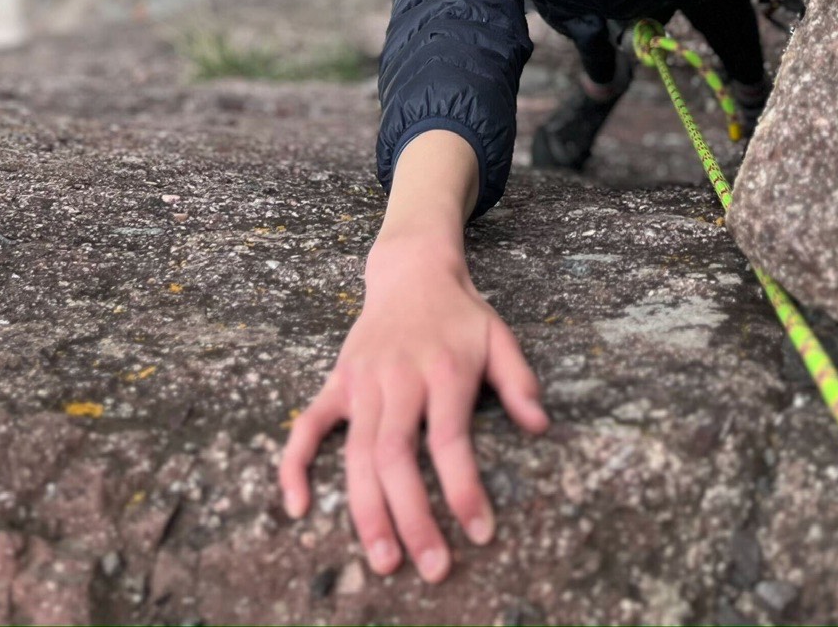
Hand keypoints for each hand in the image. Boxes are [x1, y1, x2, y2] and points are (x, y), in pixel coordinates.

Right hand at [279, 234, 547, 582]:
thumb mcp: (499, 335)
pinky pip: (307, 425)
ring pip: (356, 452)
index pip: (450, 438)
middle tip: (431, 569)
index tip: (480, 533)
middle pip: (396, 455)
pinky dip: (295, 465)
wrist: (411, 268)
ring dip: (366, 510)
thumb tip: (541, 426)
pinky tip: (298, 506)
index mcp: (443, 368)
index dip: (463, 488)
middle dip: (412, 517)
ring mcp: (362, 380)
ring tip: (384, 560)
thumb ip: (519, 381)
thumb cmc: (460, 313)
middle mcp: (399, 377)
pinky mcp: (337, 382)